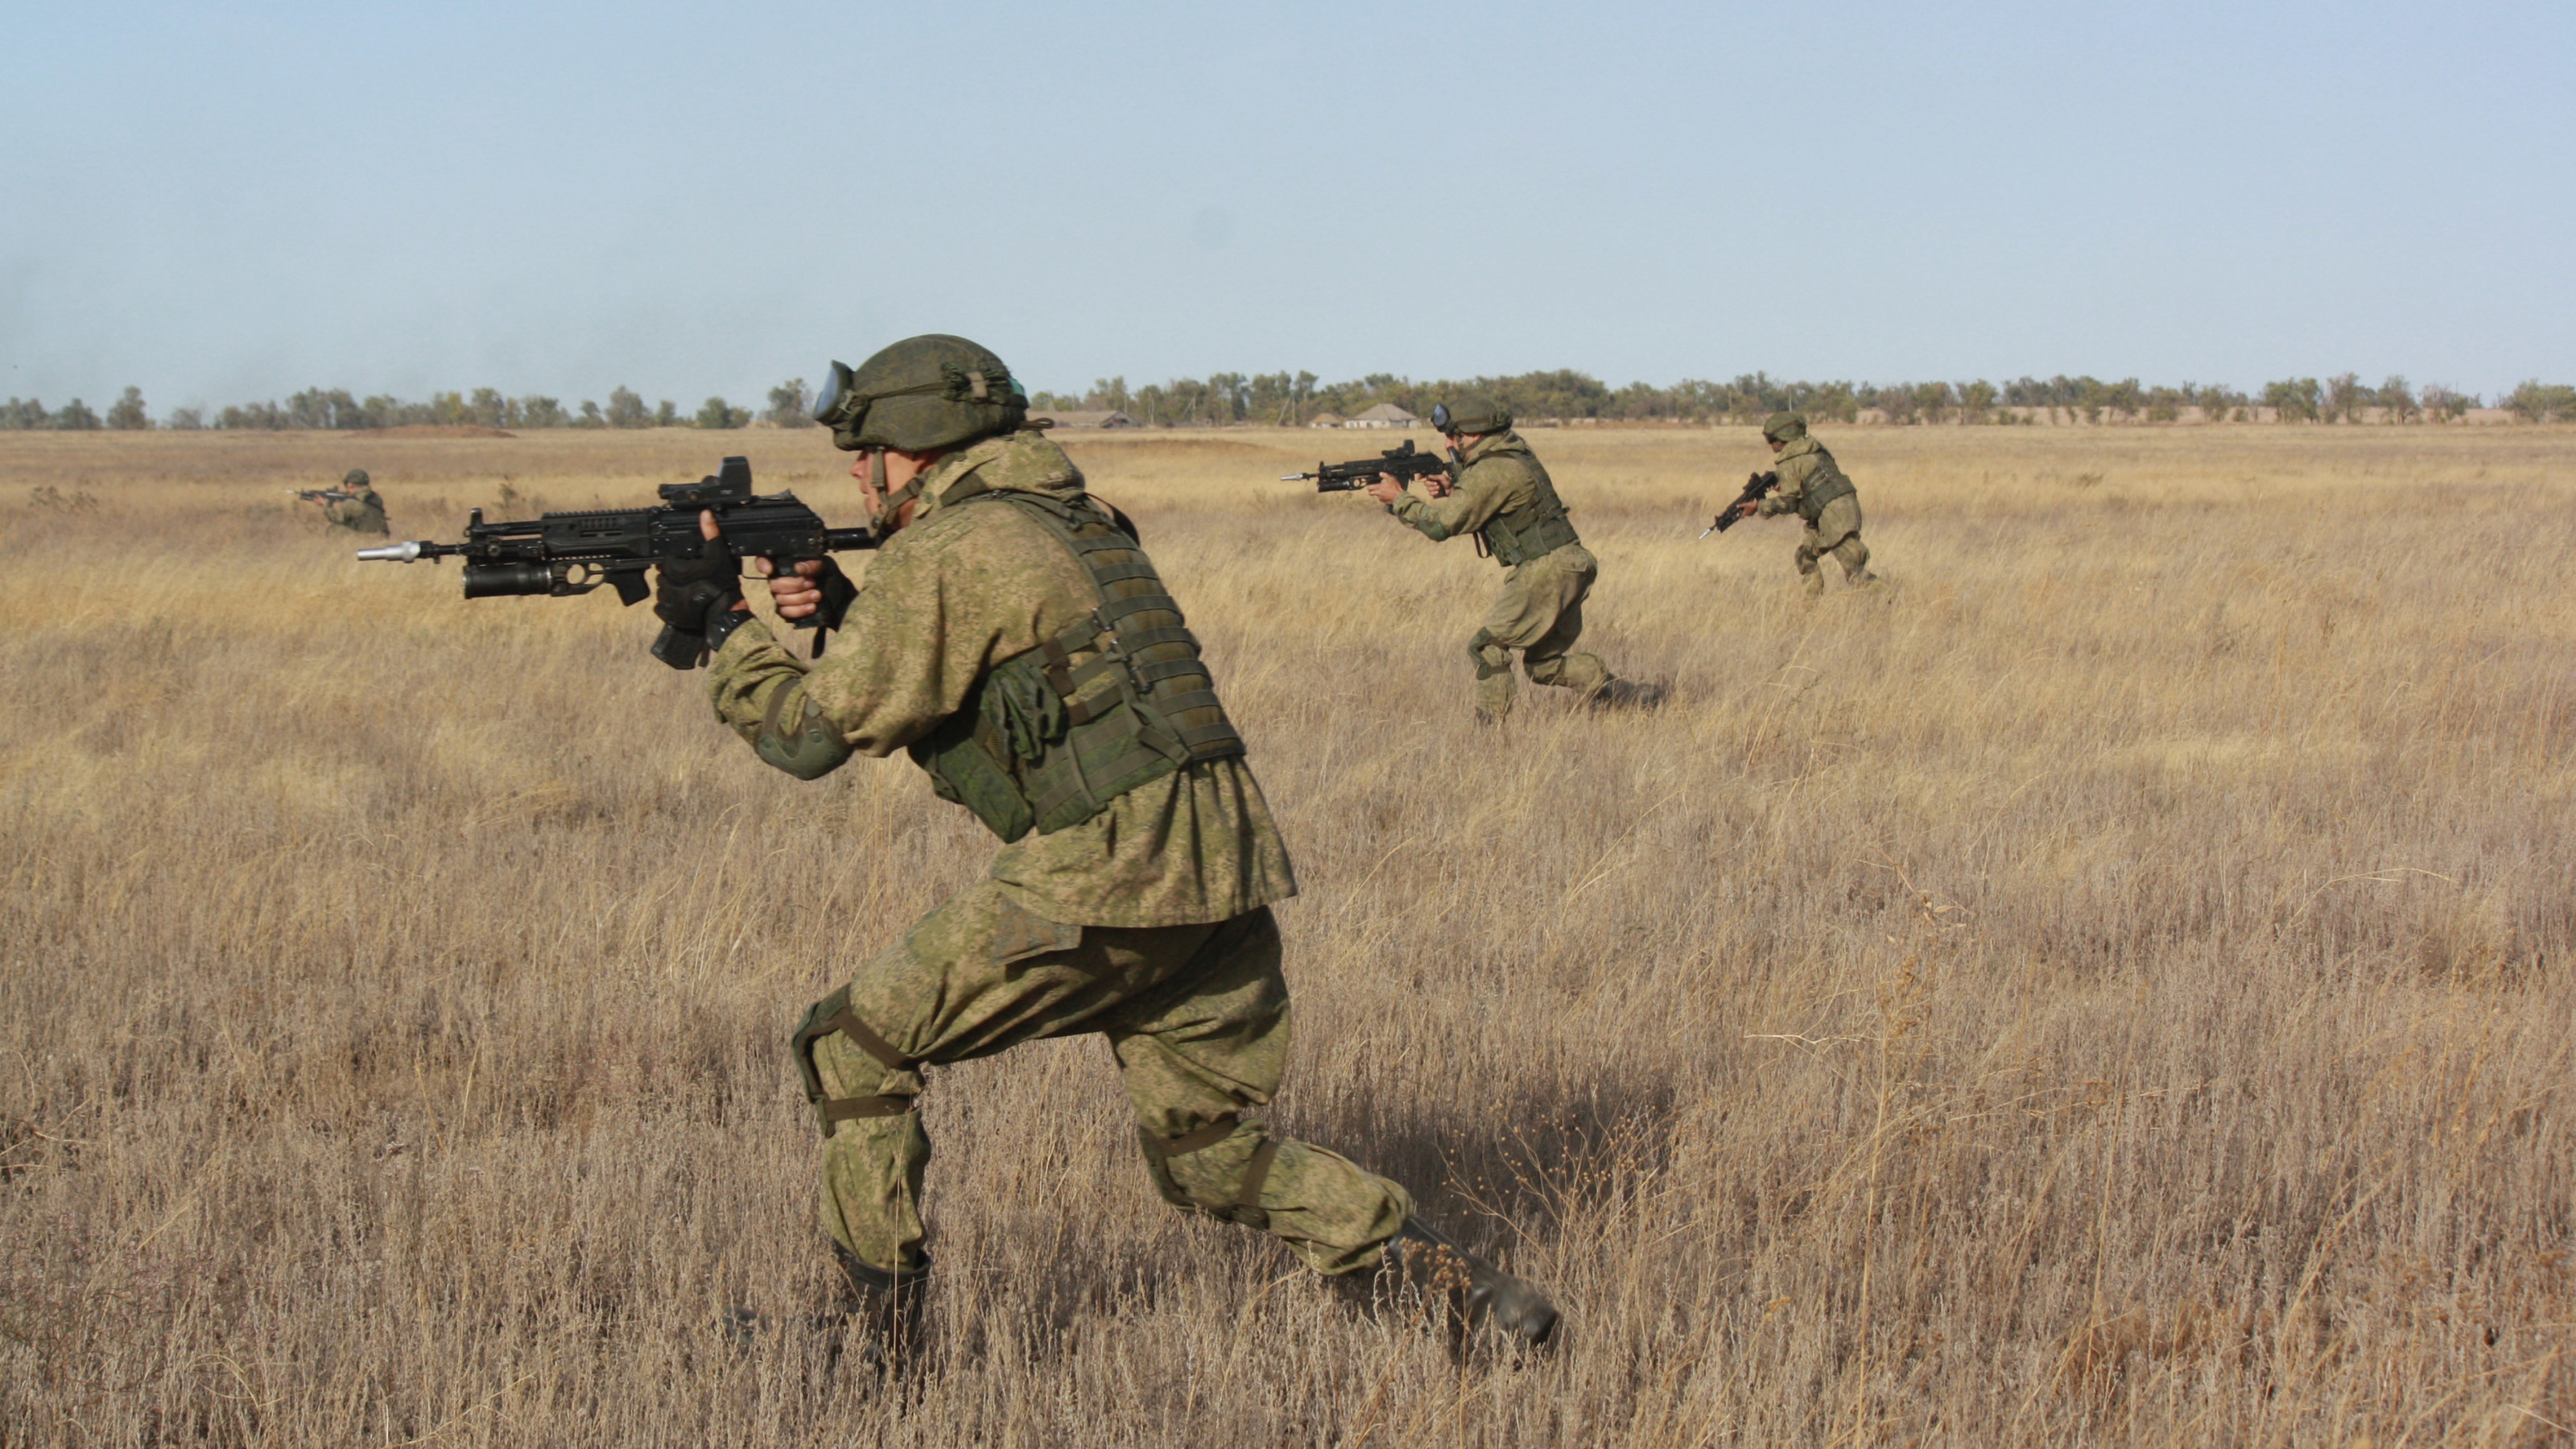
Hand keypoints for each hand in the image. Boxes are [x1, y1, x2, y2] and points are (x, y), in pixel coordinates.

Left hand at [654, 510, 748, 634]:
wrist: (727, 613)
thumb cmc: (723, 584)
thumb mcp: (719, 556)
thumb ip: (711, 534)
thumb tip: (705, 514)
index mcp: (677, 570)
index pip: (666, 561)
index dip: (675, 561)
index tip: (685, 565)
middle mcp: (669, 586)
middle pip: (662, 576)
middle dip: (671, 575)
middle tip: (687, 577)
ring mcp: (668, 603)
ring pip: (662, 591)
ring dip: (670, 589)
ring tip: (686, 589)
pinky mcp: (670, 616)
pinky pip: (662, 608)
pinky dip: (670, 605)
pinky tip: (683, 602)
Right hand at [755, 556, 829, 619]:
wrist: (838, 595)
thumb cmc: (828, 576)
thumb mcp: (826, 566)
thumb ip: (814, 564)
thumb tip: (799, 568)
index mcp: (785, 563)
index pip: (763, 560)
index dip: (762, 564)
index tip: (770, 569)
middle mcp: (779, 579)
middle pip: (774, 584)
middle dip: (794, 585)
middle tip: (813, 583)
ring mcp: (781, 595)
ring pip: (780, 599)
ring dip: (800, 598)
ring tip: (817, 595)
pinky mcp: (787, 609)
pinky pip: (785, 612)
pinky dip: (799, 610)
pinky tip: (812, 607)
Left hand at [1365, 474, 1407, 504]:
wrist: (1399, 497)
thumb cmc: (1395, 488)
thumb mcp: (1391, 479)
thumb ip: (1385, 475)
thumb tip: (1380, 473)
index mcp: (1379, 487)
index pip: (1369, 488)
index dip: (1368, 487)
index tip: (1369, 486)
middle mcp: (1378, 493)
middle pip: (1370, 493)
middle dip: (1370, 491)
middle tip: (1373, 489)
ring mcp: (1381, 498)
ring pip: (1376, 496)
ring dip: (1378, 494)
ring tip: (1382, 492)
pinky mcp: (1384, 501)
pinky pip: (1381, 499)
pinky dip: (1382, 497)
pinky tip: (1386, 495)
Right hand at [1420, 471, 1454, 498]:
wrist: (1451, 491)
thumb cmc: (1448, 483)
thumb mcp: (1443, 477)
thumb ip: (1436, 476)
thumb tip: (1429, 476)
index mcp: (1433, 477)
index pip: (1425, 476)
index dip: (1421, 476)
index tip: (1419, 478)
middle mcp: (1431, 482)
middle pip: (1425, 483)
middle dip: (1431, 484)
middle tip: (1437, 484)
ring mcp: (1432, 488)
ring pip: (1427, 488)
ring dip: (1433, 488)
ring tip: (1439, 488)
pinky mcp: (1433, 493)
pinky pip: (1430, 493)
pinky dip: (1434, 493)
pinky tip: (1438, 492)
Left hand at [1734, 498, 1760, 518]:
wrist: (1757, 505)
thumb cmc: (1751, 505)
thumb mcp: (1745, 504)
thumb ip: (1741, 505)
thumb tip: (1737, 506)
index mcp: (1745, 513)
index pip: (1742, 517)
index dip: (1740, 515)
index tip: (1739, 513)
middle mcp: (1748, 515)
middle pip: (1744, 515)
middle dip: (1743, 512)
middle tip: (1742, 509)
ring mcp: (1751, 514)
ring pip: (1747, 514)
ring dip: (1746, 511)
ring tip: (1746, 508)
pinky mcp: (1753, 513)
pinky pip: (1750, 513)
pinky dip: (1749, 511)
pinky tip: (1749, 508)